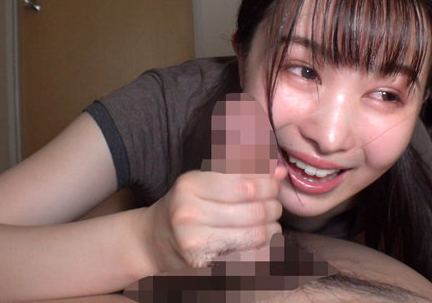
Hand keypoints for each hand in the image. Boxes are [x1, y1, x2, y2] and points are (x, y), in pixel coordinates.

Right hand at [149, 167, 284, 269]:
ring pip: (255, 233)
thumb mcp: (204, 181)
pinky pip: (246, 253)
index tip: (274, 183)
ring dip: (272, 227)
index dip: (269, 183)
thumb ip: (241, 173)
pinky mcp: (201, 260)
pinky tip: (259, 238)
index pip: (246, 182)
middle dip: (273, 206)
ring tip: (270, 223)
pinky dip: (262, 246)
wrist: (152, 240)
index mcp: (191, 184)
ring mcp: (193, 239)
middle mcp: (189, 211)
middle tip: (274, 205)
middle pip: (255, 209)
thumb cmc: (185, 206)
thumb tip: (279, 171)